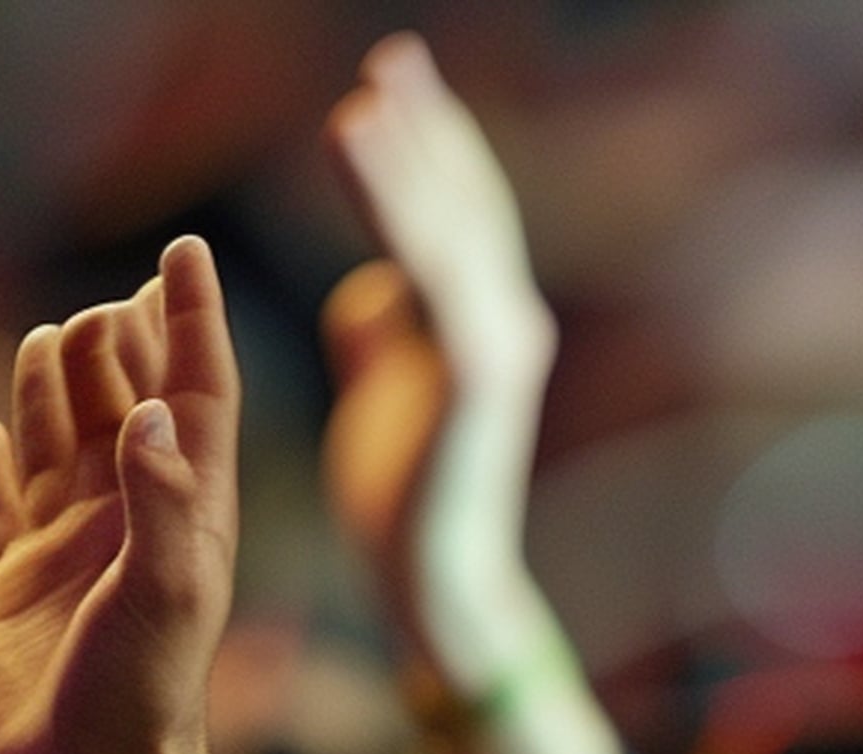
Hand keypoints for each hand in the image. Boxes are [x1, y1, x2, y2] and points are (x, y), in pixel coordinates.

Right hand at [0, 239, 239, 753]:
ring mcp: (67, 558)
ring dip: (55, 392)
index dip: (191, 322)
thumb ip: (166, 500)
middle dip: (118, 349)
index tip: (187, 254)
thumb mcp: (165, 594)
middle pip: (125, 410)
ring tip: (54, 336)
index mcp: (182, 518)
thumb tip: (158, 409)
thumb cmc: (139, 698)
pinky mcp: (8, 591)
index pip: (195, 397)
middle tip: (110, 303)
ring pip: (59, 449)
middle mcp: (128, 527)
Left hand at [320, 32, 559, 701]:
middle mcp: (505, 322)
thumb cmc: (408, 498)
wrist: (439, 584)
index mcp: (482, 324)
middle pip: (469, 200)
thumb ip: (384, 332)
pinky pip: (432, 263)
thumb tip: (369, 290)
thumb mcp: (390, 392)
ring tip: (367, 95)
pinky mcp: (480, 372)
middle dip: (431, 127)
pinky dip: (397, 199)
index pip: (460, 215)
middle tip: (393, 59)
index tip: (394, 84)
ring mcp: (500, 344)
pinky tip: (357, 148)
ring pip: (453, 222)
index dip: (433, 147)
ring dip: (411, 150)